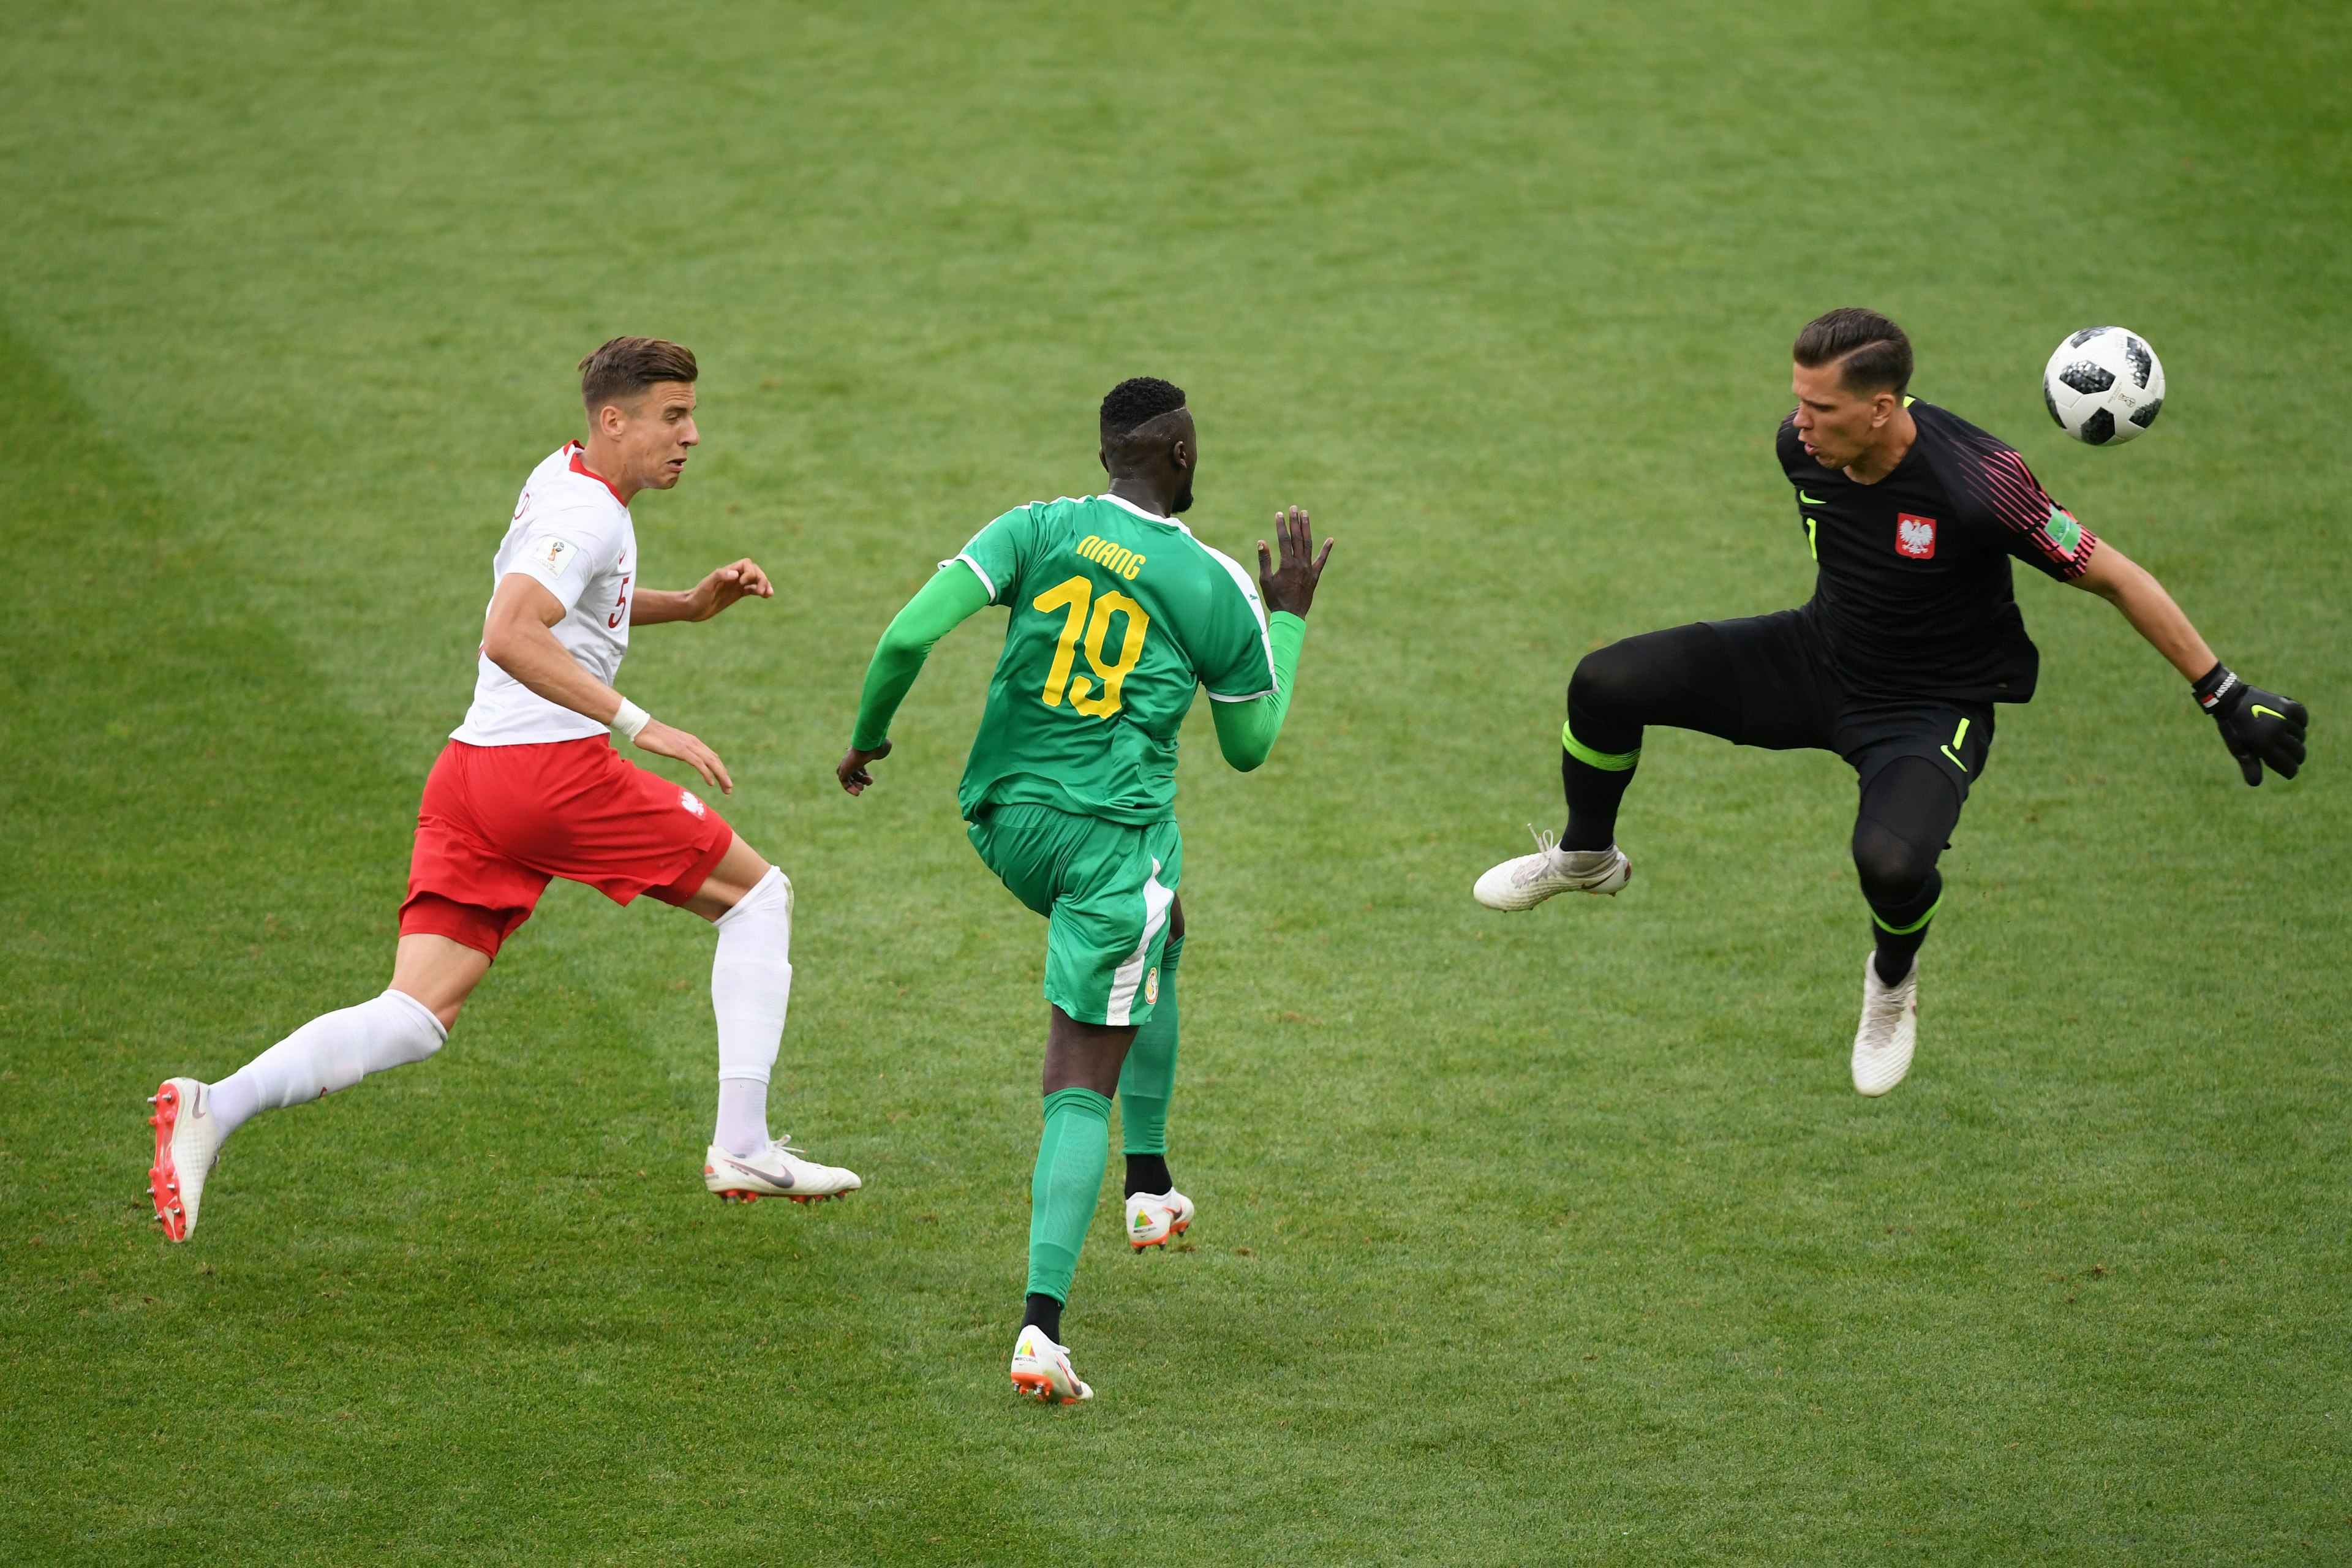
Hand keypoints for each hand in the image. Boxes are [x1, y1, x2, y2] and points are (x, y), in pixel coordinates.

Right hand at [635, 718, 734, 795]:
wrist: (642, 727)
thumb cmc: (653, 737)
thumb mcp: (671, 745)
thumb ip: (680, 750)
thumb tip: (682, 756)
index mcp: (693, 742)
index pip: (712, 757)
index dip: (720, 769)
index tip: (724, 782)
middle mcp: (694, 743)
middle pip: (715, 760)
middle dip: (724, 775)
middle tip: (729, 789)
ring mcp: (688, 746)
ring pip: (711, 762)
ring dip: (720, 776)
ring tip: (726, 788)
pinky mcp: (681, 750)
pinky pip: (698, 763)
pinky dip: (706, 773)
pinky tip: (711, 783)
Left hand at [686, 559, 772, 620]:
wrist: (692, 608)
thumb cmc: (698, 596)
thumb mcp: (707, 585)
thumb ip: (720, 576)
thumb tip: (736, 574)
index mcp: (728, 571)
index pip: (747, 564)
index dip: (750, 572)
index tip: (742, 584)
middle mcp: (733, 576)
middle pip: (754, 571)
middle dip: (761, 579)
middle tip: (761, 592)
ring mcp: (736, 585)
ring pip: (755, 581)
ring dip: (764, 585)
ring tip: (768, 594)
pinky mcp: (736, 594)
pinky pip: (752, 590)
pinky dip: (760, 591)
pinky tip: (766, 596)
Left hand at [837, 739, 891, 795]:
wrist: (866, 747)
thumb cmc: (875, 748)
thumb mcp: (881, 749)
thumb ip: (883, 750)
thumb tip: (887, 746)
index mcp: (856, 754)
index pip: (859, 767)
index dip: (865, 775)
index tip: (871, 779)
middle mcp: (849, 760)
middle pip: (854, 774)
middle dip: (862, 780)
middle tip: (869, 783)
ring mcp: (844, 766)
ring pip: (849, 779)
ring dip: (857, 786)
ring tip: (863, 788)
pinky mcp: (841, 772)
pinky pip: (845, 783)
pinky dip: (851, 789)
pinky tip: (858, 793)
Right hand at [1256, 505, 1333, 617]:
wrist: (1290, 615)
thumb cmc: (1275, 598)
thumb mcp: (1265, 579)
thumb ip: (1264, 560)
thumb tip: (1262, 541)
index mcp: (1286, 564)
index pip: (1284, 539)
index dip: (1281, 526)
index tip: (1279, 514)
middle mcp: (1300, 563)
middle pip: (1298, 538)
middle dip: (1295, 521)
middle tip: (1294, 507)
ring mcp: (1309, 569)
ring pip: (1309, 544)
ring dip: (1307, 528)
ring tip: (1306, 514)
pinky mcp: (1315, 576)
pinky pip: (1322, 560)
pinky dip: (1326, 549)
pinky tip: (1331, 539)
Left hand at [2198, 666, 2307, 784]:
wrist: (2230, 699)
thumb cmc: (2234, 727)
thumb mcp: (2238, 747)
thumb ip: (2249, 765)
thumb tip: (2256, 783)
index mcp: (2264, 745)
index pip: (2289, 766)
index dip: (2290, 771)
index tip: (2290, 772)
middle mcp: (2277, 732)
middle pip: (2299, 752)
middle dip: (2295, 758)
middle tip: (2290, 756)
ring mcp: (2284, 717)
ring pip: (2301, 736)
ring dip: (2295, 739)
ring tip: (2284, 737)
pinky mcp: (2288, 705)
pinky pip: (2303, 718)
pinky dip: (2300, 722)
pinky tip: (2290, 724)